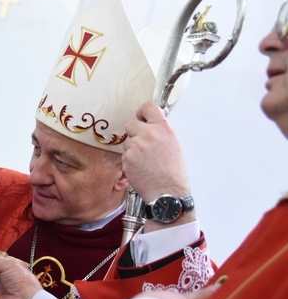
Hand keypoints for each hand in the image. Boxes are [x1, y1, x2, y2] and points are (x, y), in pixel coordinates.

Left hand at [122, 102, 193, 225]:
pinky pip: (124, 154)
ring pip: (127, 141)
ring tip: (145, 160)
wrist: (167, 191)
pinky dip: (129, 160)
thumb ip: (160, 131)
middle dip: (134, 133)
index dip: (141, 112)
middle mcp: (150, 134)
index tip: (141, 118)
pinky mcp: (128, 157)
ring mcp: (137, 146)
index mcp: (164, 128)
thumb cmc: (172, 171)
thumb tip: (148, 124)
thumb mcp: (173, 144)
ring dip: (132, 148)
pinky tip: (140, 168)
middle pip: (131, 124)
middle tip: (142, 144)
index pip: (148, 107)